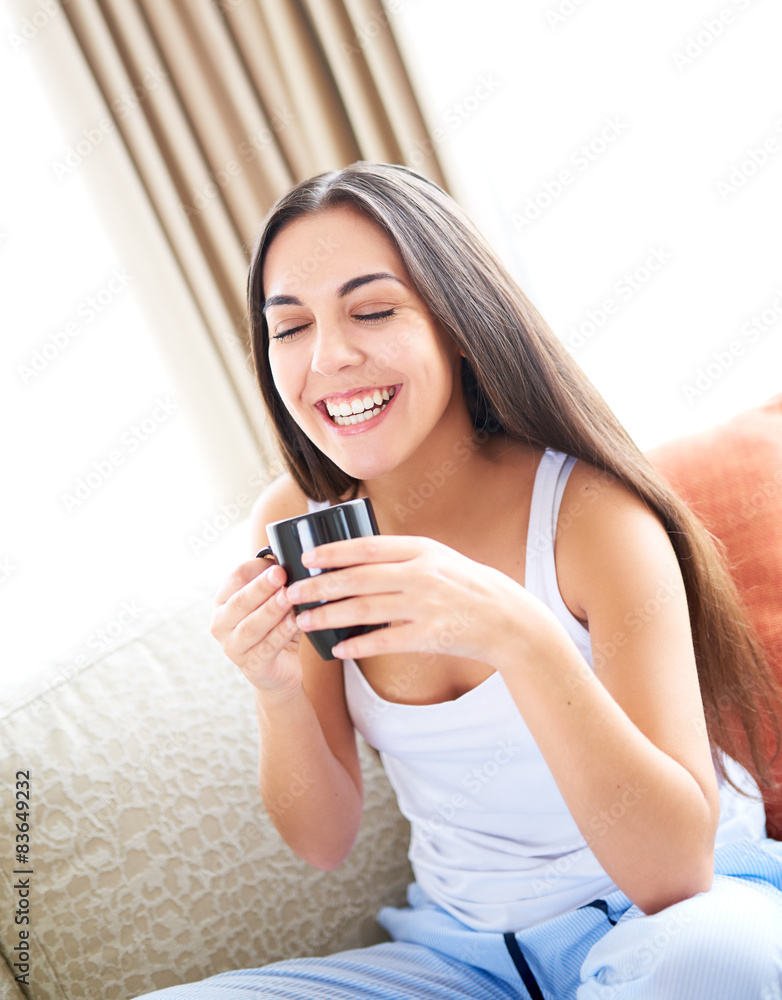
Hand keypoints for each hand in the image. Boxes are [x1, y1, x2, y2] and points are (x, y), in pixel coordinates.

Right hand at [210, 558, 302, 694]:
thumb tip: (286, 559)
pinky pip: (266, 648)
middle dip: (261, 587)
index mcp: (223, 602)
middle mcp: (221, 624)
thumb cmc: (274, 628)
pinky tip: (294, 622)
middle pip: (240, 602)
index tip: (276, 562)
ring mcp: (232, 647)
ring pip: (251, 626)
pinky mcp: (251, 666)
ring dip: (271, 610)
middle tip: (280, 574)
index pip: (234, 579)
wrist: (279, 669)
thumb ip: (274, 584)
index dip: (255, 569)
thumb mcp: (270, 603)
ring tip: (288, 597)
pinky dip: (281, 634)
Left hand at [285, 534, 537, 664]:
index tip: (307, 557)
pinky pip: (385, 641)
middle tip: (293, 593)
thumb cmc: (464, 585)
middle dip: (320, 586)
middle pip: (359, 579)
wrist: (505, 617)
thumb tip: (353, 556)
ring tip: (306, 621)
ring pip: (365, 610)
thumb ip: (400, 555)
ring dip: (330, 616)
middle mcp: (421, 574)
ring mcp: (426, 606)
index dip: (333, 552)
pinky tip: (339, 648)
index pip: (367, 547)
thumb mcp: (437, 557)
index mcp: (421, 550)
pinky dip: (358, 645)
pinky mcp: (430, 636)